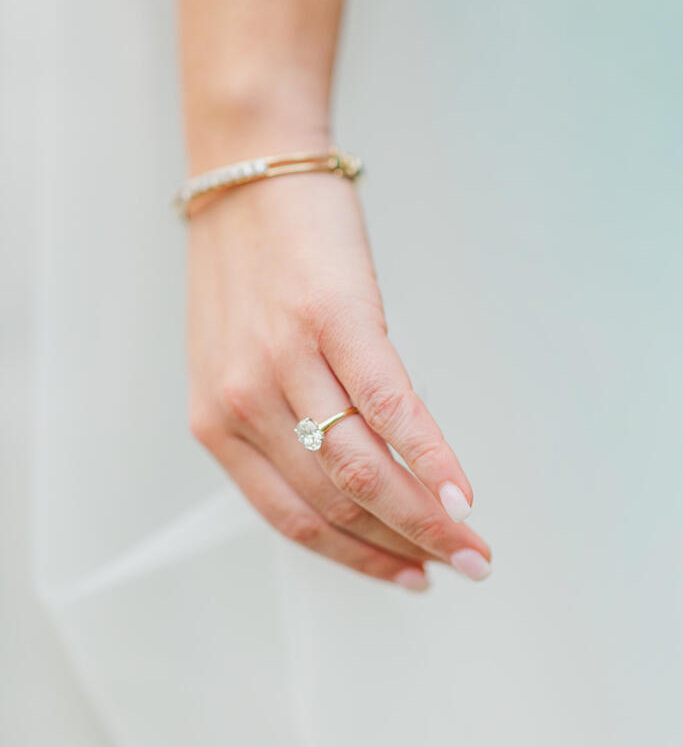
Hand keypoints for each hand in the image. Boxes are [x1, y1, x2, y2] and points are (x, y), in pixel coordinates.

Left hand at [187, 170, 491, 590]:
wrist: (248, 171)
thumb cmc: (249, 269)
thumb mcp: (238, 360)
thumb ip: (280, 422)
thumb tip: (361, 478)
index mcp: (216, 422)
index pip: (293, 518)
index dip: (358, 558)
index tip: (406, 575)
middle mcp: (242, 402)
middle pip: (336, 502)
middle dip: (405, 548)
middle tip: (462, 566)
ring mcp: (285, 360)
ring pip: (362, 469)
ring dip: (426, 519)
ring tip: (472, 545)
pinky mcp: (333, 317)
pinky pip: (390, 407)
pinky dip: (432, 457)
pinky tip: (463, 491)